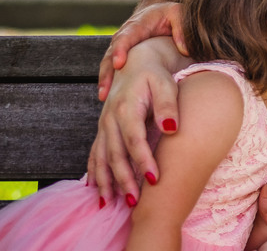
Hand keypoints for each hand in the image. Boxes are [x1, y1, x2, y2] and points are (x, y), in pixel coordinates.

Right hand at [88, 37, 184, 204]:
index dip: (143, 161)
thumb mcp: (166, 85)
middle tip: (134, 202)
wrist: (136, 63)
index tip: (155, 180)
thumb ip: (168, 107)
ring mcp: (103, 125)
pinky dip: (94, 172)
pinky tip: (96, 189)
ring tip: (110, 203)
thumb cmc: (156, 75)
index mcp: (126, 108)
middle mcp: (110, 119)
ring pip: (101, 157)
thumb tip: (172, 129)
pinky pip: (95, 154)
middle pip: (115, 154)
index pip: (134, 140)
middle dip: (123, 179)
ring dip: (105, 181)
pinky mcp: (103, 129)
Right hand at [98, 0, 186, 99]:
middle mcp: (123, 37)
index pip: (125, 37)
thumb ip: (181, 27)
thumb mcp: (178, 13)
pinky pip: (112, 71)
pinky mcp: (121, 58)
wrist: (158, 14)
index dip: (120, 50)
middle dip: (107, 71)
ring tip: (104, 97)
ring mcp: (120, 49)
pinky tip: (108, 98)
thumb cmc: (169, 15)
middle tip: (106, 89)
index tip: (119, 63)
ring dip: (105, 80)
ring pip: (108, 65)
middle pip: (111, 54)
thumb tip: (184, 49)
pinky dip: (110, 83)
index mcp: (137, 25)